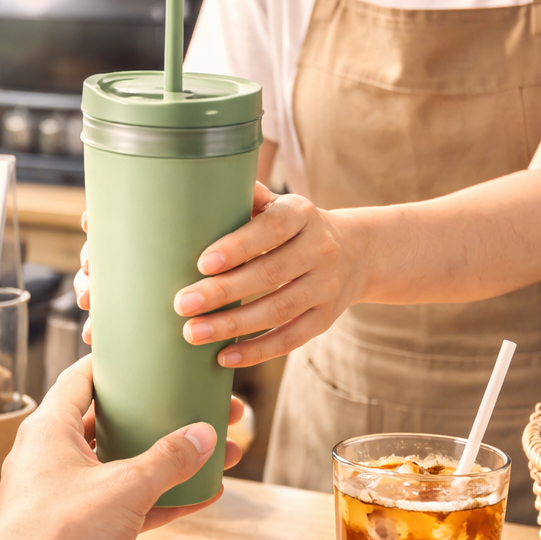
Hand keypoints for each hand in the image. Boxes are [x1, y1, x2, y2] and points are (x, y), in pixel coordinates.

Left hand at [0, 354, 242, 539]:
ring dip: (166, 462)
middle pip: (111, 423)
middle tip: (201, 409)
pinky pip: (127, 506)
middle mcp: (53, 457)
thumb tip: (204, 436)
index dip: (117, 366)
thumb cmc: (53, 535)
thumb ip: (167, 459)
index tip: (151, 358)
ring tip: (212, 451)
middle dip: (157, 417)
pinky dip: (160, 501)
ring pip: (123, 467)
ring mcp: (65, 496)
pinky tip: (200, 497)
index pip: (83, 379)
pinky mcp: (78, 532)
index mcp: (50, 429)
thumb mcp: (124, 488)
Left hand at [175, 181, 351, 367]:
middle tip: (182, 304)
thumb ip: (249, 198)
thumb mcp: (281, 204)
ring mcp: (326, 288)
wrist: (358, 252)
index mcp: (303, 215)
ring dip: (233, 326)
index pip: (271, 229)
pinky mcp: (325, 319)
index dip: (238, 246)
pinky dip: (257, 350)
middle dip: (223, 292)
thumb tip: (209, 182)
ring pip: (278, 310)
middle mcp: (320, 250)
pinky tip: (223, 357)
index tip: (202, 263)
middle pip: (270, 274)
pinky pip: (291, 339)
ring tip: (193, 333)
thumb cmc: (296, 227)